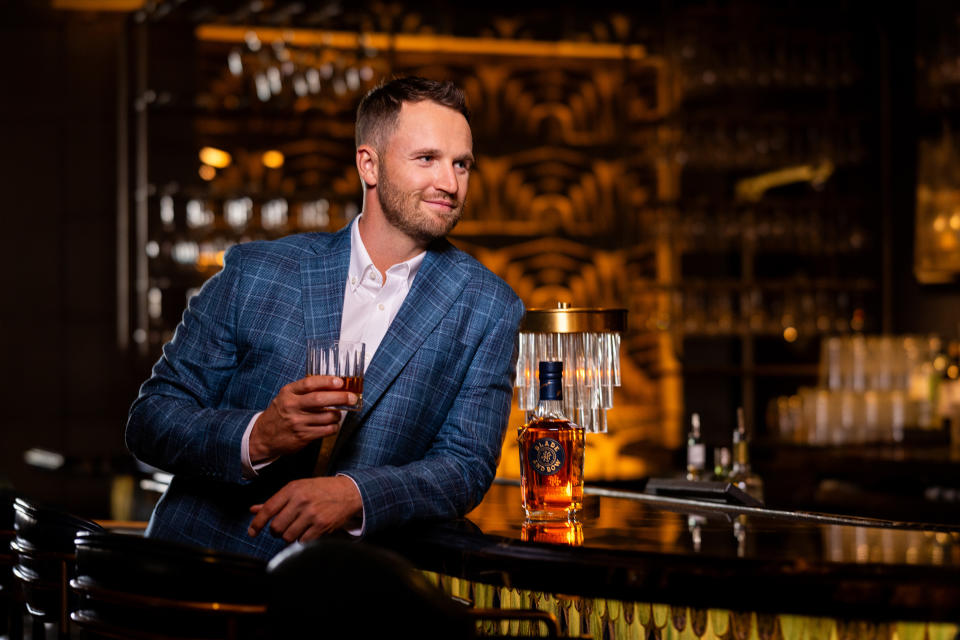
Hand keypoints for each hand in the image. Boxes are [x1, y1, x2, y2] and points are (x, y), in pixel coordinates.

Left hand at [247, 475, 362, 541]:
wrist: (348, 492)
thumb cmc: (320, 489)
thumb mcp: (297, 488)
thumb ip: (275, 501)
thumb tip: (253, 510)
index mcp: (292, 489)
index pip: (268, 509)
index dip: (257, 523)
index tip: (252, 532)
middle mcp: (301, 500)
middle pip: (276, 527)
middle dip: (276, 531)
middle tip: (281, 529)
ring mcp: (312, 514)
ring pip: (288, 536)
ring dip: (288, 536)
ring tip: (295, 529)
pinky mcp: (322, 525)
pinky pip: (302, 541)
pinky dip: (301, 540)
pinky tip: (306, 533)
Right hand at [249, 376, 356, 463]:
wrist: (263, 436)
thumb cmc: (280, 413)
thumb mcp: (287, 396)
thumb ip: (305, 390)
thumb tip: (333, 385)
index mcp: (288, 393)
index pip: (309, 383)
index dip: (327, 381)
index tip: (340, 382)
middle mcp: (292, 406)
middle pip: (320, 400)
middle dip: (340, 397)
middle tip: (351, 397)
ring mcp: (297, 422)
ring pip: (326, 417)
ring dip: (338, 415)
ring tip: (338, 413)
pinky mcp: (302, 436)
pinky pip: (326, 430)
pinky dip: (334, 427)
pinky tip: (332, 425)